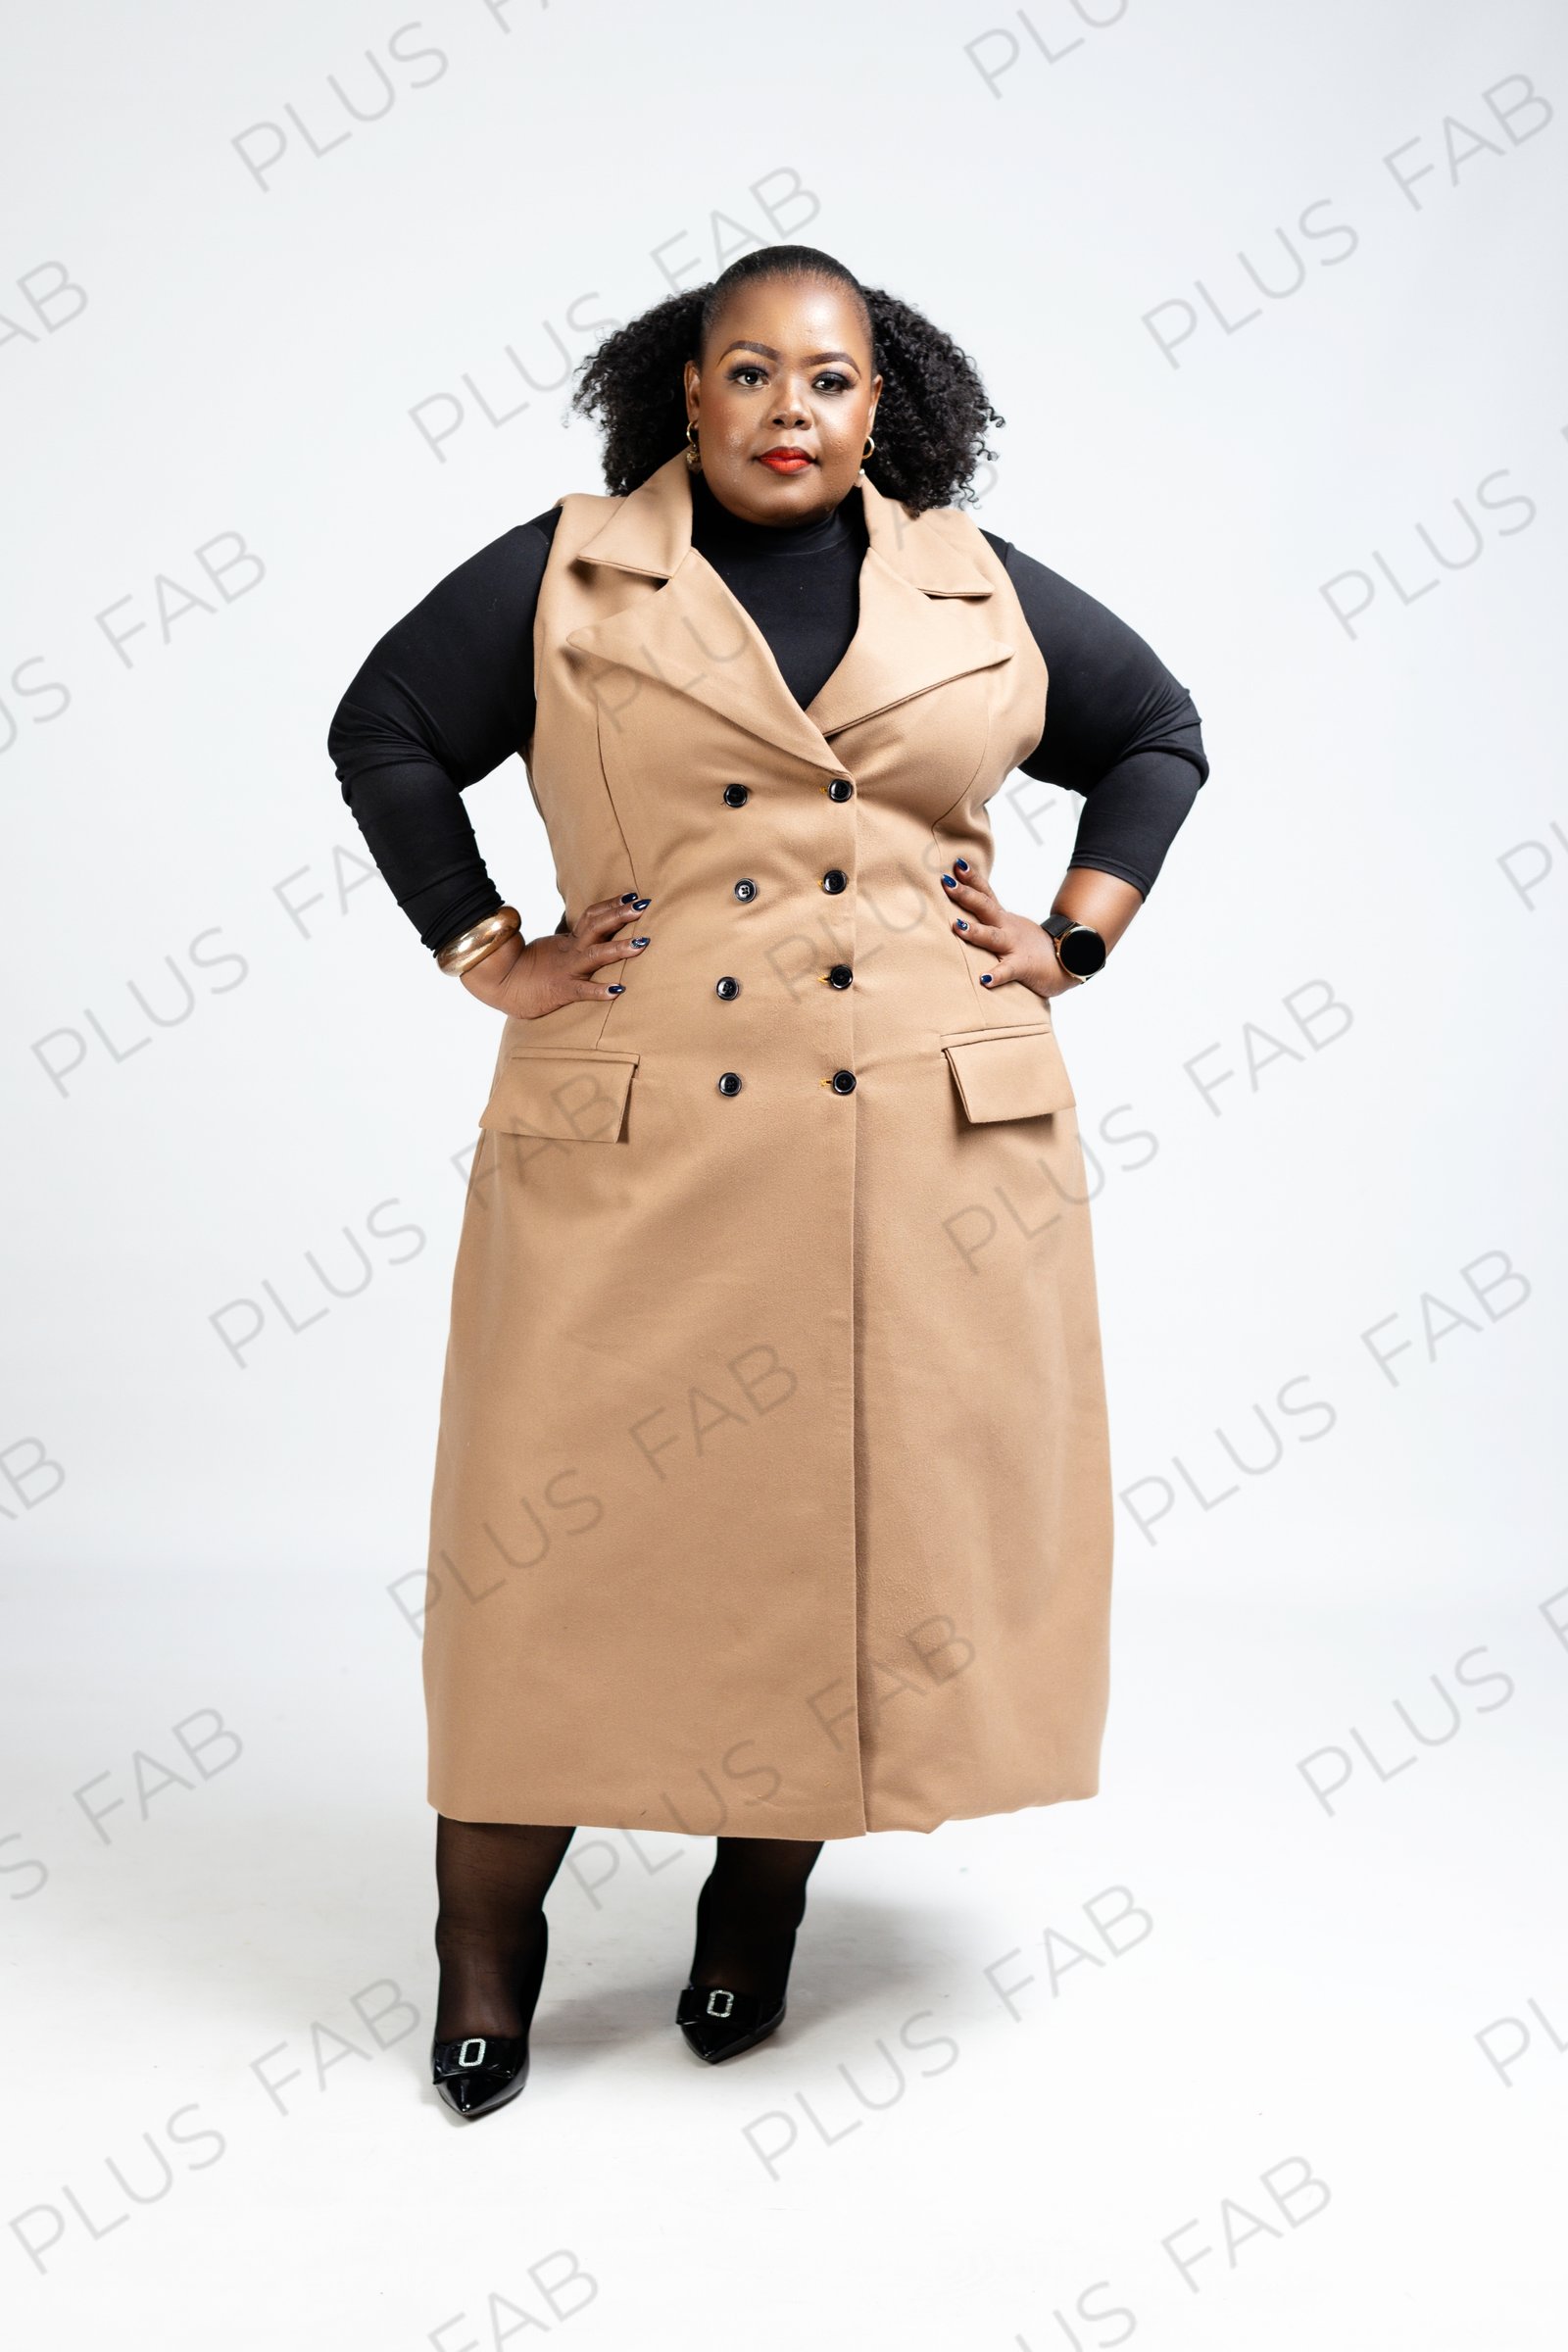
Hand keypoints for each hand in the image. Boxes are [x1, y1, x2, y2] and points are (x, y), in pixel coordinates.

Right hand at [458, 890, 649, 1017]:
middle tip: (642, 905)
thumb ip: (570, 938)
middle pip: (596, 927)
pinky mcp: (561, 990)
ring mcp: (566, 970)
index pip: (592, 916)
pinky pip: (583, 991)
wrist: (498, 986)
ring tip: (642, 944)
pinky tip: (618, 990)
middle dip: (620, 915)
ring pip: (595, 955)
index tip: (633, 895)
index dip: (611, 905)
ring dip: (619, 949)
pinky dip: (600, 990)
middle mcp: (570, 952)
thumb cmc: (527, 970)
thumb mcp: (554, 950)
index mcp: (568, 941)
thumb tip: (587, 925)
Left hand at [938, 858, 1074, 999]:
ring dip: (975, 931)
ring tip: (957, 926)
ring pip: (992, 937)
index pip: (986, 893)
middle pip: (985, 908)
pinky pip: (1007, 971)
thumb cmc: (1031, 945)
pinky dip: (996, 975)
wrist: (1067, 960)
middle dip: (966, 895)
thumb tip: (963, 908)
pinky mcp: (1022, 967)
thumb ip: (989, 918)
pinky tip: (983, 980)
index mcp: (1003, 918)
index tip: (956, 863)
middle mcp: (1007, 928)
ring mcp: (1014, 946)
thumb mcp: (1010, 926)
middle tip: (947, 883)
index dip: (971, 878)